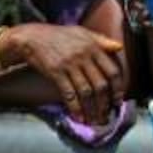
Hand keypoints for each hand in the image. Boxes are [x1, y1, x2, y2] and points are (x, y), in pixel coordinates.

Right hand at [8, 23, 125, 125]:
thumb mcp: (82, 32)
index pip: (112, 71)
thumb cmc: (59, 35)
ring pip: (86, 91)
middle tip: (106, 116)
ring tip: (94, 120)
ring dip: (92, 109)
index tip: (117, 101)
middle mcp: (84, 56)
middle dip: (105, 104)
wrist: (32, 37)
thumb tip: (120, 47)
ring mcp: (69, 64)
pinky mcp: (56, 72)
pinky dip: (75, 107)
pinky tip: (78, 117)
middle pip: (100, 84)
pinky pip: (69, 93)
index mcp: (93, 47)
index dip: (117, 89)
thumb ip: (102, 40)